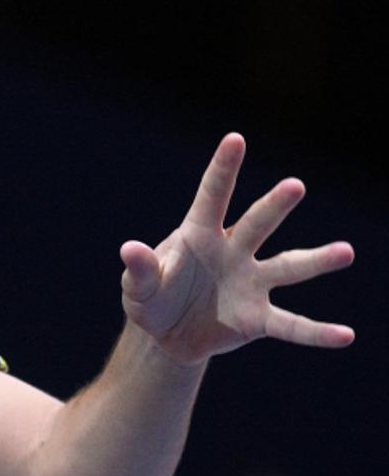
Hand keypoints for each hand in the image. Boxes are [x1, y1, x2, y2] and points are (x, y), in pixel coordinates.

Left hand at [119, 133, 354, 365]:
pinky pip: (291, 325)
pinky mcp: (258, 318)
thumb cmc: (152, 299)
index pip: (212, 197)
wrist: (167, 336)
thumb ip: (139, 270)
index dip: (223, 170)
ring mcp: (251, 283)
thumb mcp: (138, 288)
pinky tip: (345, 336)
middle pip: (257, 224)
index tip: (234, 139)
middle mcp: (233, 251)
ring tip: (345, 252)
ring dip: (316, 260)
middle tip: (294, 186)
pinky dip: (317, 332)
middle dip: (274, 206)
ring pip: (288, 267)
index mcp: (200, 235)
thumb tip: (130, 249)